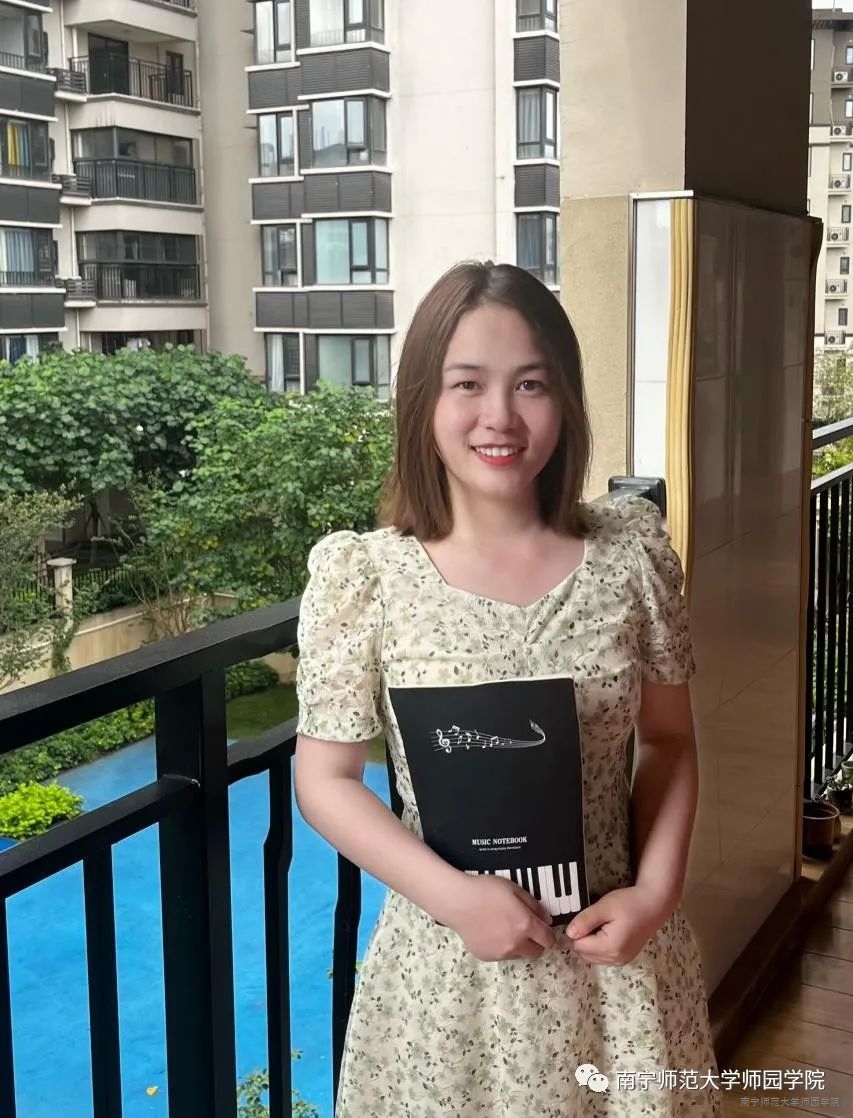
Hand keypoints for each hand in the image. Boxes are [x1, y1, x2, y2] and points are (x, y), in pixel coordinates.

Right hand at [439, 873, 556, 961]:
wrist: (457, 901)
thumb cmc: (486, 890)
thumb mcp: (514, 889)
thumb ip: (534, 906)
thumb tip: (546, 919)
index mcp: (525, 925)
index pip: (548, 940)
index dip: (548, 933)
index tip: (542, 927)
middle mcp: (516, 944)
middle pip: (537, 952)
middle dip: (536, 942)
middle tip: (526, 928)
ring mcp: (501, 953)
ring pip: (519, 955)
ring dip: (519, 945)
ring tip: (505, 928)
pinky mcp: (487, 957)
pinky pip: (502, 955)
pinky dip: (502, 947)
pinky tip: (491, 932)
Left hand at [564, 886, 673, 965]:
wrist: (654, 905)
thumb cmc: (630, 903)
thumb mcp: (604, 907)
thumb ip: (585, 920)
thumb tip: (569, 933)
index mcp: (610, 948)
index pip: (579, 946)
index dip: (580, 930)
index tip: (590, 917)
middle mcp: (616, 960)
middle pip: (584, 954)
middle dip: (585, 938)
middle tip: (598, 920)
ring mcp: (622, 961)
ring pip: (592, 957)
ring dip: (592, 942)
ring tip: (605, 925)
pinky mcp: (625, 958)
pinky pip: (603, 956)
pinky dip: (601, 946)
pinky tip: (610, 931)